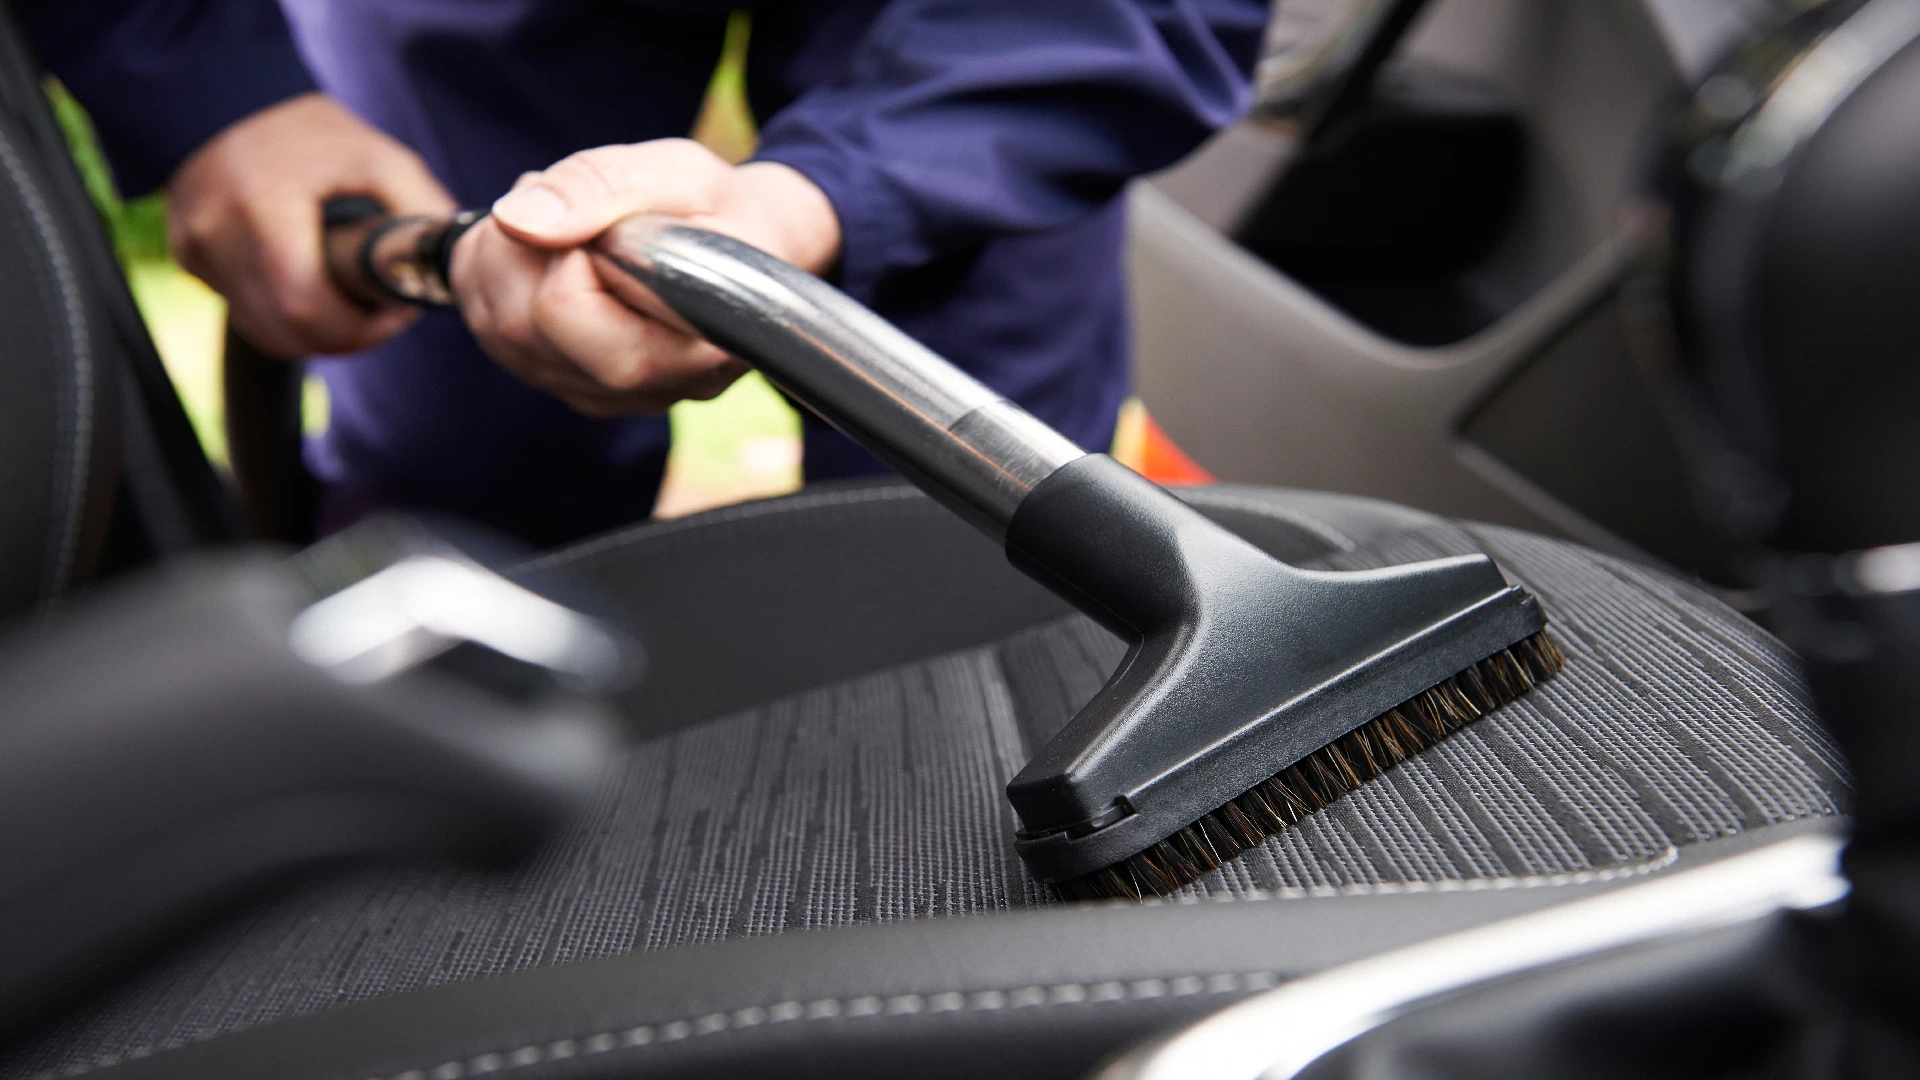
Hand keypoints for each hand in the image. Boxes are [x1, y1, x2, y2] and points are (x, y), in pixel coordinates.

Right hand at [168, 92, 455, 357]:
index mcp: (264, 206)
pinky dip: (285, 314)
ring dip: (316, 333)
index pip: (305, 306)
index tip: (397, 313)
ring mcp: (196, 250)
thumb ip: (421, 211)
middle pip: (286, 332)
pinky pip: (247, 313)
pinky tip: (311, 284)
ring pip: (266, 334)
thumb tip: (454, 265)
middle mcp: (218, 234)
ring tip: (349, 300)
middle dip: (345, 337)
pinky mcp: (189, 260)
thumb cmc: (312, 132)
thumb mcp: (380, 159)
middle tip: (380, 315)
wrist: (226, 99)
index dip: (361, 329)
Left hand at [450, 138, 840, 416]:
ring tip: (565, 225)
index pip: (568, 314)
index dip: (563, 251)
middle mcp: (651, 390)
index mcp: (693, 346)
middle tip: (567, 206)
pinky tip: (550, 256)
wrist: (749, 245)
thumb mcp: (676, 172)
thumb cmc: (720, 209)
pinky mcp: (577, 389)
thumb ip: (600, 187)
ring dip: (505, 263)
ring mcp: (611, 398)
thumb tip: (517, 219)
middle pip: (520, 329)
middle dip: (519, 251)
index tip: (600, 218)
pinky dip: (502, 284)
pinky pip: (498, 341)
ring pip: (499, 335)